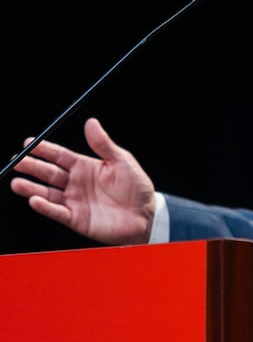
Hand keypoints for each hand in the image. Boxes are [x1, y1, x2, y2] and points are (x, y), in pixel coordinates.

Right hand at [10, 117, 156, 244]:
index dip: (44, 150)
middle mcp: (77, 183)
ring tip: (17, 182)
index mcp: (86, 167)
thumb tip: (91, 123)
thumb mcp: (122, 161)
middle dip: (32, 167)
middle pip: (49, 173)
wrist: (146, 216)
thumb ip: (103, 144)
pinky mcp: (77, 219)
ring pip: (48, 193)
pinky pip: (57, 212)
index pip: (60, 156)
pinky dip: (45, 207)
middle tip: (17, 161)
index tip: (29, 143)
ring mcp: (75, 201)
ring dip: (31, 188)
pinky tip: (34, 200)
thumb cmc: (137, 188)